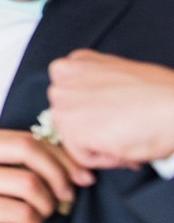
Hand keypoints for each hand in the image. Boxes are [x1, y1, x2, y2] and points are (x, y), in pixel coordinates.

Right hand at [0, 129, 92, 222]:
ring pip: (28, 183)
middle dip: (59, 173)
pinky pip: (18, 211)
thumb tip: (67, 164)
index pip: (27, 137)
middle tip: (68, 195)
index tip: (79, 175)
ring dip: (47, 204)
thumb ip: (9, 161)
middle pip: (28, 149)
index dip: (61, 156)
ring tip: (42, 216)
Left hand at [48, 49, 173, 168]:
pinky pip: (82, 156)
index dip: (98, 114)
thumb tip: (92, 111)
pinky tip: (124, 145)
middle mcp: (62, 79)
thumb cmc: (160, 93)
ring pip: (74, 138)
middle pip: (70, 119)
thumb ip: (96, 87)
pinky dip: (105, 159)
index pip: (71, 100)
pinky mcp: (71, 126)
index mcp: (75, 64)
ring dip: (100, 145)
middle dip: (95, 130)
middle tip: (126, 129)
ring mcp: (64, 102)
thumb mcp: (118, 75)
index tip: (119, 115)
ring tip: (128, 135)